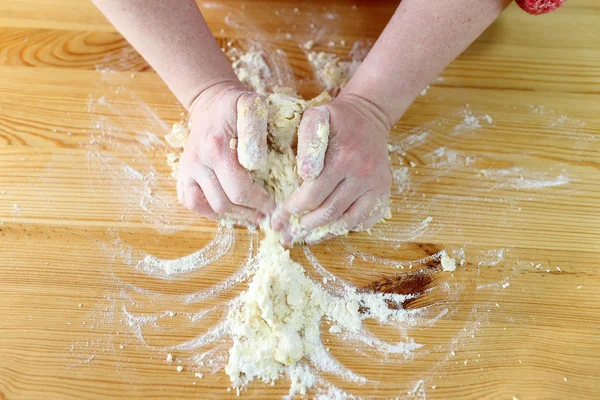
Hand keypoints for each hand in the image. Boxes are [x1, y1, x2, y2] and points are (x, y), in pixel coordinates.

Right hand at [177, 82, 274, 224]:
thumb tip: (257, 163)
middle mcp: (197, 161)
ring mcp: (186, 169)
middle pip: (223, 203)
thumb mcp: (252, 107)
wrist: (211, 101)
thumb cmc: (237, 106)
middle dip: (248, 212)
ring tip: (250, 215)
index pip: (239, 189)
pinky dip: (209, 212)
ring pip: (206, 207)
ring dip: (230, 216)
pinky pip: (191, 202)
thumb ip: (256, 131)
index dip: (260, 202)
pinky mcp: (181, 173)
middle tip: (266, 214)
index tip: (274, 204)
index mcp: (217, 147)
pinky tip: (229, 209)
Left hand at [272, 93, 392, 243]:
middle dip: (304, 226)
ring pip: (348, 221)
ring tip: (306, 237)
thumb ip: (306, 139)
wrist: (370, 115)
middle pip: (329, 211)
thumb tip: (304, 174)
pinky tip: (330, 229)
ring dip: (324, 233)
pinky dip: (347, 228)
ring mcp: (376, 184)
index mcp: (343, 157)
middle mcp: (363, 173)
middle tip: (288, 233)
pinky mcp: (384, 190)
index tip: (278, 217)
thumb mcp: (316, 116)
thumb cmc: (336, 119)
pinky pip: (366, 219)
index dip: (292, 210)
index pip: (313, 194)